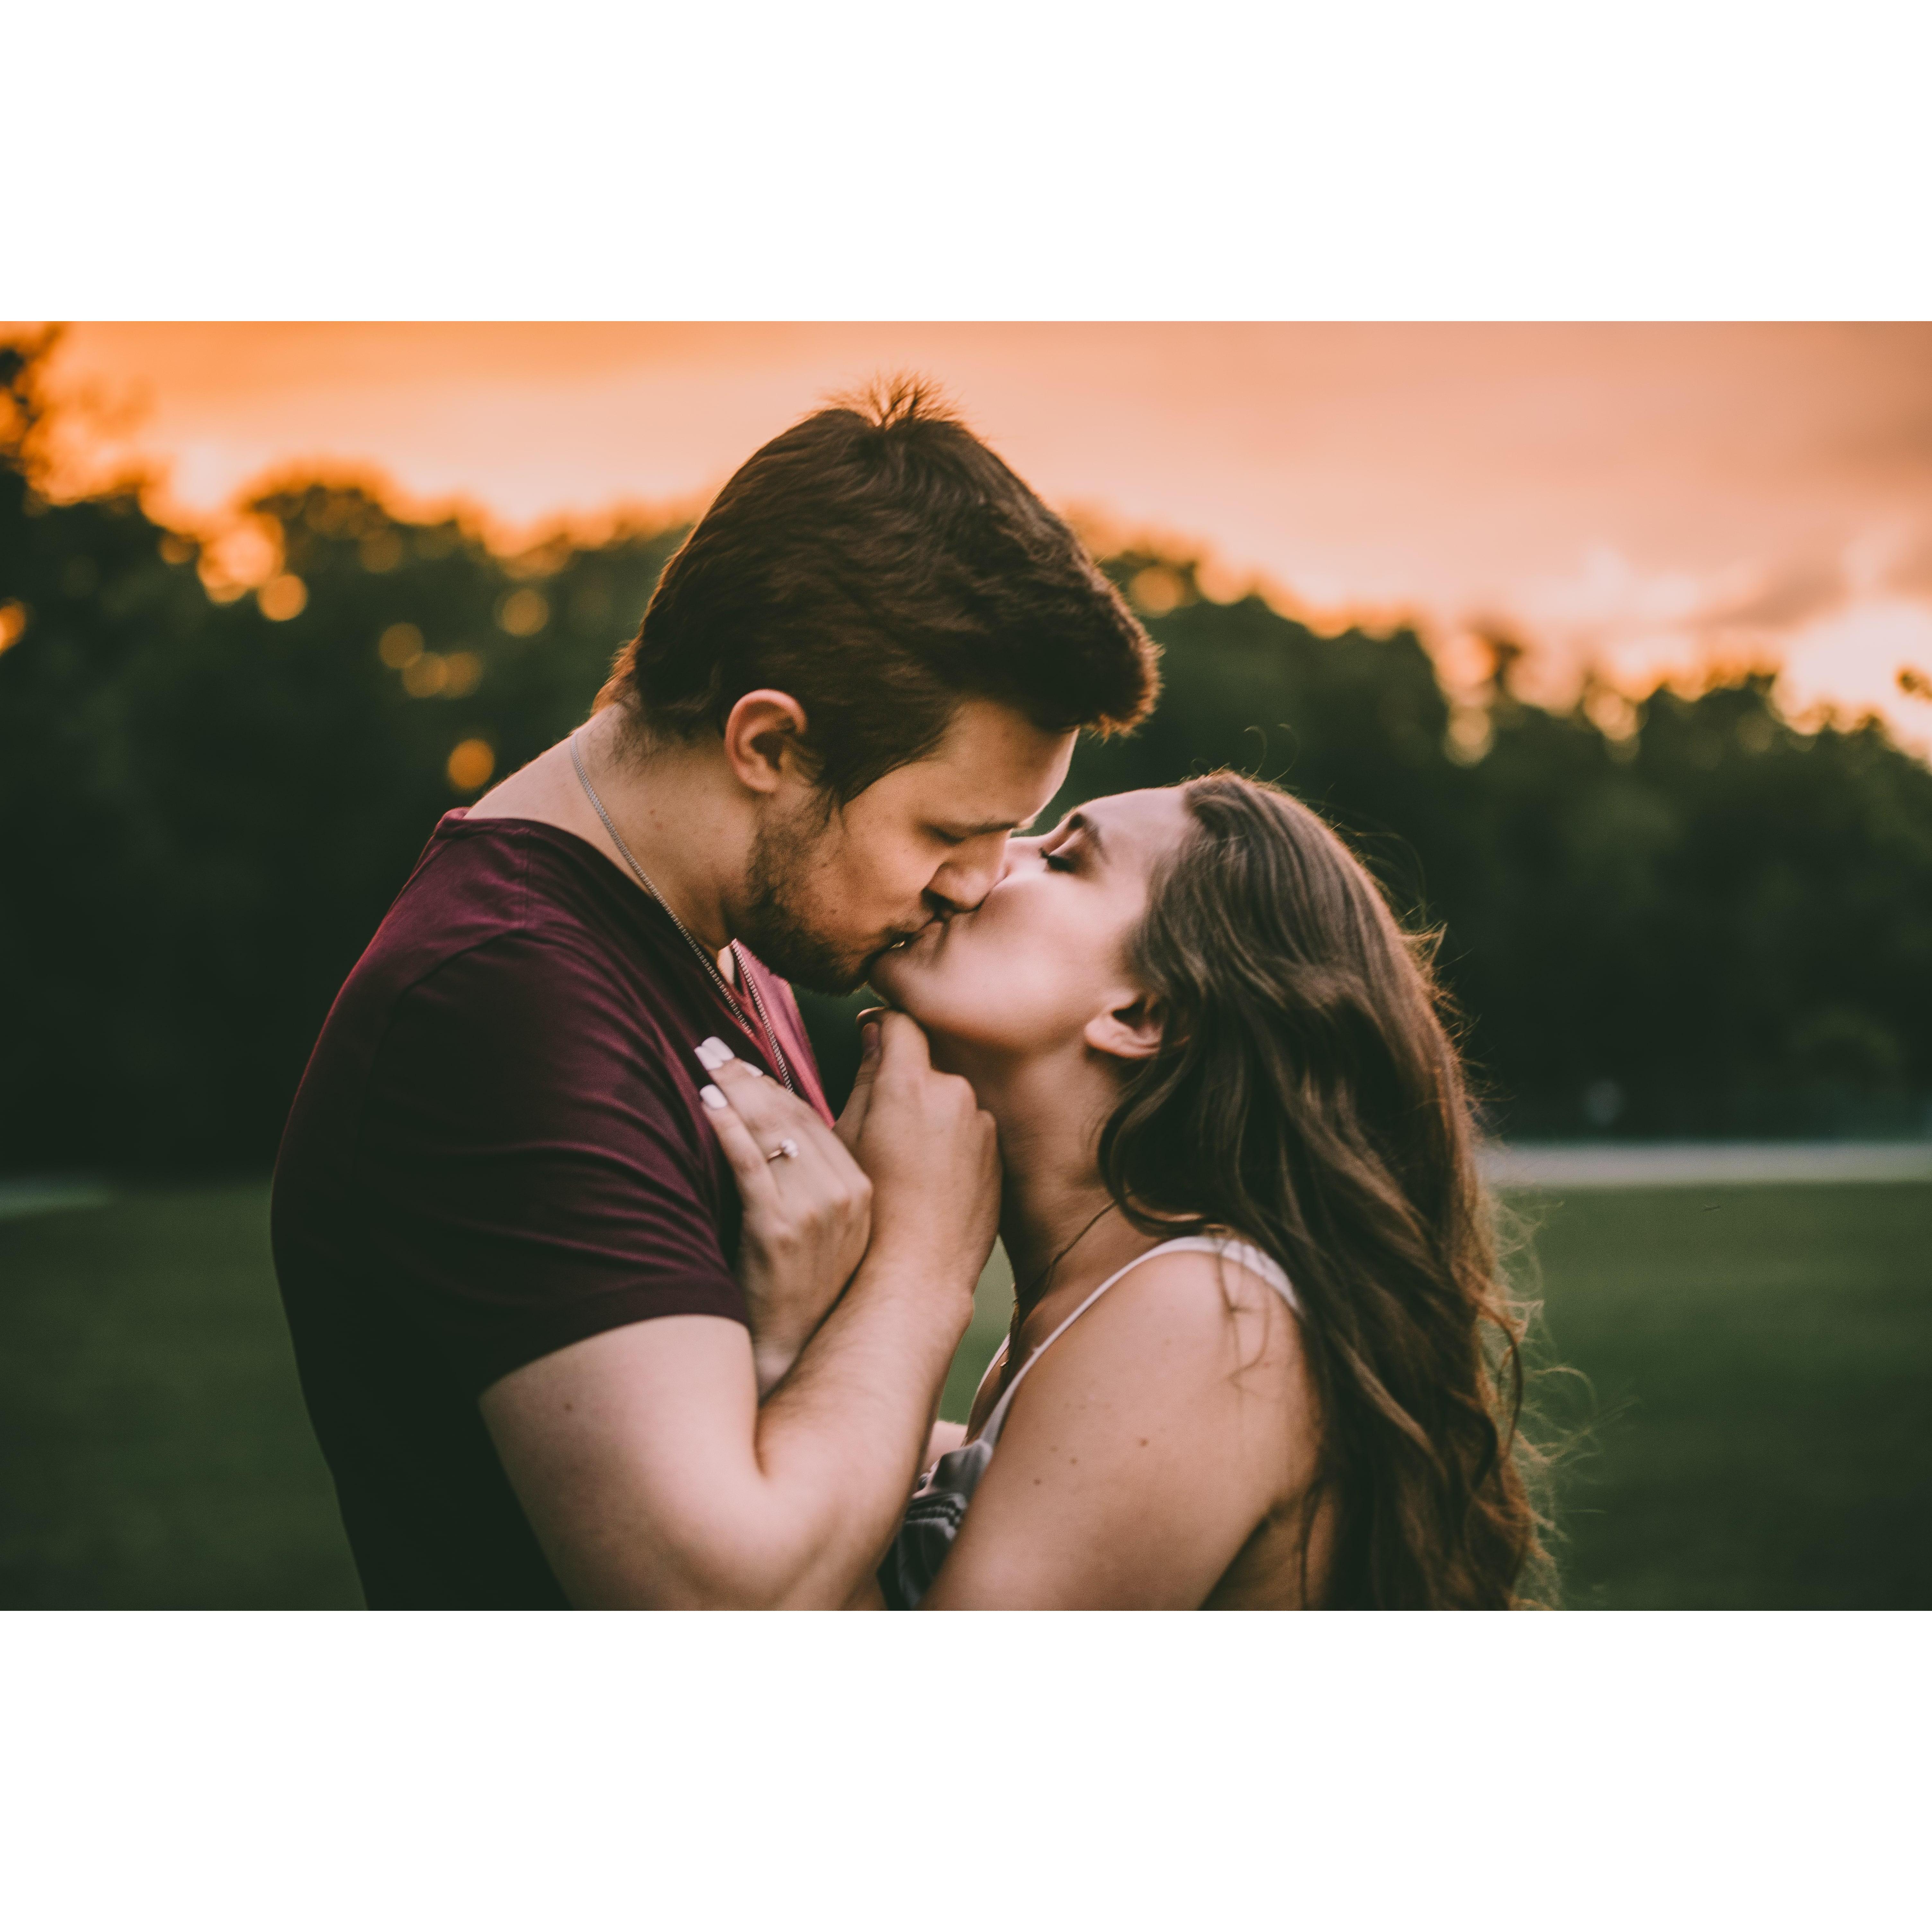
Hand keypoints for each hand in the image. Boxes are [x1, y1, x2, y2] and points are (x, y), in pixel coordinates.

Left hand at [695, 1037, 872, 1395]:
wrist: (794, 1350)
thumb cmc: (801, 1286)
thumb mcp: (826, 1226)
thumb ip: (814, 1179)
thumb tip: (781, 1130)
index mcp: (860, 1188)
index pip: (813, 1120)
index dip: (774, 1085)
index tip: (743, 1061)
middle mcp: (845, 1195)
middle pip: (792, 1117)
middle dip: (749, 1077)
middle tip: (713, 1046)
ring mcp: (815, 1213)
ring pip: (772, 1133)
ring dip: (734, 1091)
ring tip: (704, 1063)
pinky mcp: (779, 1231)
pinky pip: (750, 1164)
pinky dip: (727, 1127)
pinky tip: (706, 1102)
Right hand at [837, 1010, 999, 1309]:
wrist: (917, 1272)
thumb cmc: (870, 1211)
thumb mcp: (846, 1140)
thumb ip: (864, 1078)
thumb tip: (875, 1032)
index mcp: (909, 1084)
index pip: (901, 1021)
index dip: (882, 1025)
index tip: (870, 1037)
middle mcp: (954, 1093)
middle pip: (927, 1063)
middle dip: (904, 1079)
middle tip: (879, 1121)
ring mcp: (982, 1124)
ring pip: (948, 1098)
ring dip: (930, 1112)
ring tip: (906, 1161)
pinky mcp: (997, 1153)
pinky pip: (968, 1129)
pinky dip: (951, 1141)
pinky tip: (930, 1179)